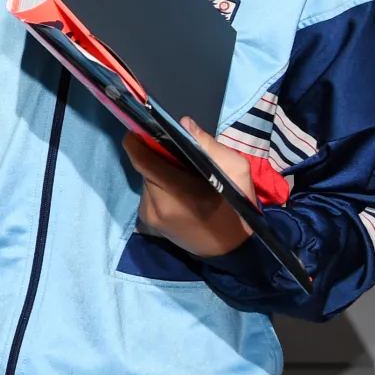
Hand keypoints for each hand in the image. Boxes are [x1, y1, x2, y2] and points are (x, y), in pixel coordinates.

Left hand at [124, 118, 254, 258]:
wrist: (231, 250)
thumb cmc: (237, 206)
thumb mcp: (236, 171)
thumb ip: (209, 146)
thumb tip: (183, 124)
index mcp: (179, 193)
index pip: (144, 161)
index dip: (137, 141)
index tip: (139, 127)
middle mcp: (157, 205)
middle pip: (144, 168)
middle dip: (154, 154)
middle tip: (171, 147)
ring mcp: (149, 215)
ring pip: (146, 180)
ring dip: (157, 170)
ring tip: (179, 170)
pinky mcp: (147, 221)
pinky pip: (148, 193)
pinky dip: (158, 184)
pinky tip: (177, 188)